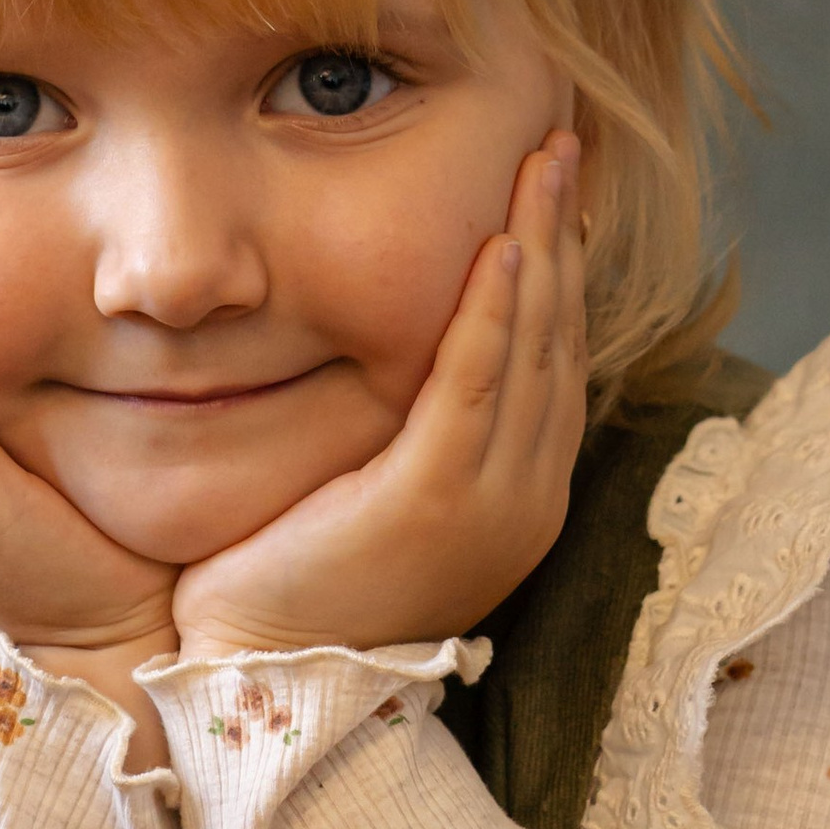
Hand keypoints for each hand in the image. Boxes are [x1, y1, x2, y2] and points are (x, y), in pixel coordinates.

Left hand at [171, 134, 586, 664]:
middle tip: (564, 146)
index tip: (558, 191)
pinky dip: (497, 312)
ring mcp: (492, 502)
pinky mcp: (436, 500)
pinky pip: (478, 385)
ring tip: (545, 162)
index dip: (562, 267)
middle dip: (565, 234)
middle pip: (562, 338)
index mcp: (518, 496)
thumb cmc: (295, 590)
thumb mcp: (374, 496)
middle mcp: (526, 497)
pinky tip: (504, 247)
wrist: (264, 682)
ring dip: (544, 245)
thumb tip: (402, 355)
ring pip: (535, 348)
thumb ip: (410, 430)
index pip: (555, 357)